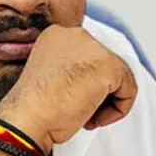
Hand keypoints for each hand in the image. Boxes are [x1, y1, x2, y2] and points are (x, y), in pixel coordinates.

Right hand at [0, 25, 137, 152]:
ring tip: (82, 115)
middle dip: (97, 91)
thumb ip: (72, 70)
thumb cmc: (32, 109)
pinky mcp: (109, 66)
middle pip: (106, 65)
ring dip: (106, 102)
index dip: (85, 84)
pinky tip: (92, 118)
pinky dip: (118, 110)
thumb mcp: (51, 78)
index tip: (70, 99)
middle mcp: (75, 35)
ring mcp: (93, 48)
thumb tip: (94, 80)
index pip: (89, 57)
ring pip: (119, 77)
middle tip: (77, 110)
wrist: (26, 120)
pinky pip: (129, 90)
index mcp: (57, 35)